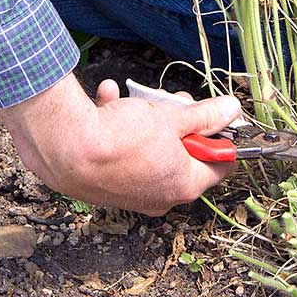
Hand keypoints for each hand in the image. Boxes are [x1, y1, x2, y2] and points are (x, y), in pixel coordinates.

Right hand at [0, 73, 239, 215]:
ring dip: (146, 120)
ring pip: (150, 150)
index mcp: (183, 185)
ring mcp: (131, 193)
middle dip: (179, 124)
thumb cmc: (120, 138)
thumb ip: (204, 115)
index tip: (215, 116)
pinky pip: (120, 153)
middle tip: (174, 103)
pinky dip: (117, 127)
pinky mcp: (105, 185)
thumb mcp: (172, 117)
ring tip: (136, 100)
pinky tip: (108, 100)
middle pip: (183, 155)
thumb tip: (231, 109)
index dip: (220, 136)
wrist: (65, 147)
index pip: (220, 165)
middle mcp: (159, 196)